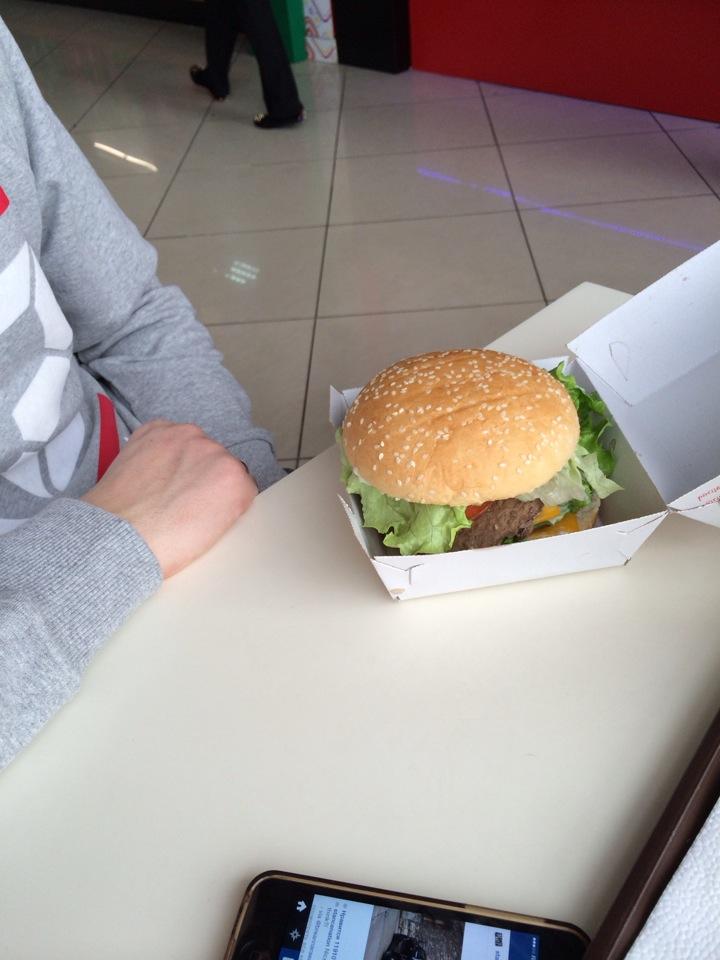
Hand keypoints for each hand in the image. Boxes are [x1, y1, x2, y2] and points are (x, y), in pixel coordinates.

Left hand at [82, 420, 256, 576]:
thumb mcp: (215, 534)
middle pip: (218, 461)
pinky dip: (162, 448)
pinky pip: (167, 434)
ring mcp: (181, 436)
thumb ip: (227, 504)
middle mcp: (213, 450)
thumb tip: (218, 494)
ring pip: (194, 445)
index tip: (210, 509)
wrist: (115, 537)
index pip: (242, 483)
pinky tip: (152, 472)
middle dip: (205, 477)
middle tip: (183, 501)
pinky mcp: (153, 430)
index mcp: (234, 479)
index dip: (224, 499)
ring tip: (163, 487)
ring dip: (184, 459)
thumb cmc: (160, 545)